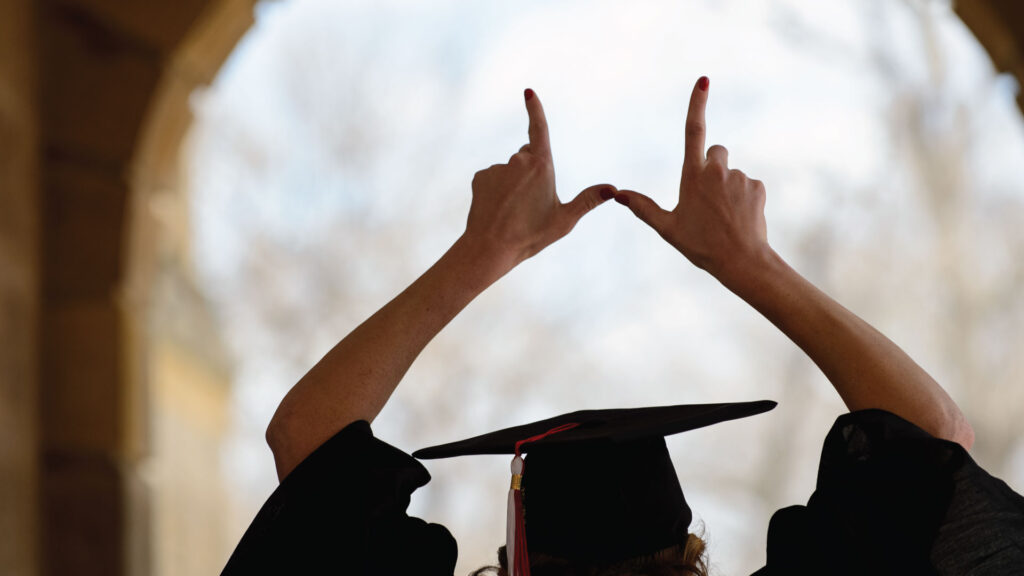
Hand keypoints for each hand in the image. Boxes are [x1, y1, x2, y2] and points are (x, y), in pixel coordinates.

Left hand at [463, 89, 615, 271]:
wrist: (490, 247)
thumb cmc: (531, 236)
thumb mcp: (565, 220)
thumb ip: (588, 201)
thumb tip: (613, 189)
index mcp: (541, 165)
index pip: (539, 129)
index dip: (535, 109)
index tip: (528, 92)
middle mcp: (517, 161)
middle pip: (528, 156)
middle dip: (532, 171)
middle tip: (532, 203)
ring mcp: (497, 168)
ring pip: (510, 170)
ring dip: (514, 183)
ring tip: (513, 211)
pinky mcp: (480, 177)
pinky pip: (493, 178)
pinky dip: (496, 190)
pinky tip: (498, 209)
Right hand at [614, 77, 769, 280]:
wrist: (741, 261)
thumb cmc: (701, 246)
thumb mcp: (667, 228)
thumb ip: (643, 207)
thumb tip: (617, 193)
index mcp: (692, 176)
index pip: (693, 131)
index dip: (697, 104)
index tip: (704, 80)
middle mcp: (717, 171)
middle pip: (716, 152)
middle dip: (712, 166)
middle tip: (708, 197)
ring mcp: (739, 178)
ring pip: (731, 173)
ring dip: (727, 188)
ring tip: (724, 217)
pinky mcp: (757, 187)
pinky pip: (748, 186)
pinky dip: (743, 198)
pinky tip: (740, 218)